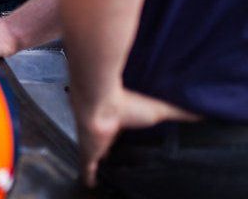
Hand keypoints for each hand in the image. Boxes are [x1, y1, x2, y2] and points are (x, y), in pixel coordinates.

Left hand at [73, 89, 199, 187]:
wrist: (99, 103)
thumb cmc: (126, 103)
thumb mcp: (159, 110)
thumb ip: (179, 113)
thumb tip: (202, 114)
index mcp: (120, 121)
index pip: (123, 133)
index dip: (127, 140)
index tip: (136, 148)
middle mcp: (106, 133)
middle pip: (109, 146)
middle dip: (114, 154)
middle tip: (125, 165)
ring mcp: (95, 144)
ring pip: (96, 158)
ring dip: (101, 165)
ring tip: (111, 176)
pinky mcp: (88, 153)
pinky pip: (87, 169)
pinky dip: (88, 177)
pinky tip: (91, 185)